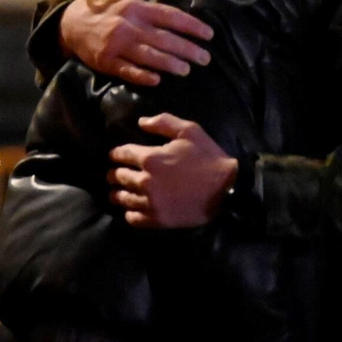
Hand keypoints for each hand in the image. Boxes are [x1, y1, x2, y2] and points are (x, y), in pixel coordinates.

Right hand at [59, 0, 213, 86]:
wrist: (72, 22)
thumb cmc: (109, 6)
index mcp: (137, 7)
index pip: (170, 16)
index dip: (191, 26)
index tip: (209, 35)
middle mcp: (129, 25)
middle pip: (163, 38)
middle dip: (187, 49)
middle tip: (205, 58)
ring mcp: (117, 44)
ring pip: (147, 55)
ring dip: (169, 63)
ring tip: (186, 70)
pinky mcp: (106, 61)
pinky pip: (126, 70)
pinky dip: (141, 76)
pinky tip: (156, 80)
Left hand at [109, 113, 236, 227]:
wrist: (227, 189)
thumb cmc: (208, 158)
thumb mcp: (189, 130)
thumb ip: (163, 122)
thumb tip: (141, 122)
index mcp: (150, 158)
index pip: (122, 154)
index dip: (116, 154)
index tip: (114, 155)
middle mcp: (145, 181)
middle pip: (119, 177)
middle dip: (115, 174)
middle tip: (114, 175)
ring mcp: (150, 203)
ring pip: (123, 199)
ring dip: (117, 194)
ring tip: (116, 193)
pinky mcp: (158, 220)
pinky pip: (134, 218)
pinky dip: (129, 213)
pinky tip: (131, 210)